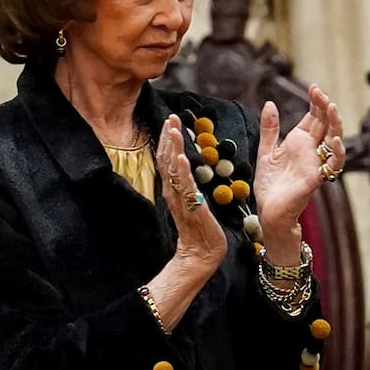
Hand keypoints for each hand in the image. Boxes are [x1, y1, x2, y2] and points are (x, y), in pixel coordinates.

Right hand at [155, 114, 226, 272]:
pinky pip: (185, 186)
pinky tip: (180, 156)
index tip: (171, 120)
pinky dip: (182, 170)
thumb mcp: (194, 201)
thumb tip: (189, 171)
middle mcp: (174, 191)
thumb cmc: (202, 229)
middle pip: (167, 158)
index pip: (168, 159)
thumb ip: (190, 187)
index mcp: (175, 189)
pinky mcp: (191, 207)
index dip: (169, 139)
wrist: (202, 254)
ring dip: (173, 146)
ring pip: (173, 169)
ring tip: (173, 128)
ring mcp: (181, 199)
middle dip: (169, 136)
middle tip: (170, 116)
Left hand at [253, 84, 345, 234]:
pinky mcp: (318, 176)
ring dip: (335, 124)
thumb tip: (270, 103)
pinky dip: (337, 151)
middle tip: (320, 93)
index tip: (313, 87)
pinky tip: (333, 139)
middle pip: (325, 124)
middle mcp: (311, 150)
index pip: (313, 117)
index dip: (315, 102)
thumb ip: (270, 128)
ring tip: (331, 107)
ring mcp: (317, 162)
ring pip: (334, 139)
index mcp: (299, 142)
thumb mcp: (266, 151)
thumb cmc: (269, 185)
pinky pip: (335, 163)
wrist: (269, 210)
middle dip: (324, 107)